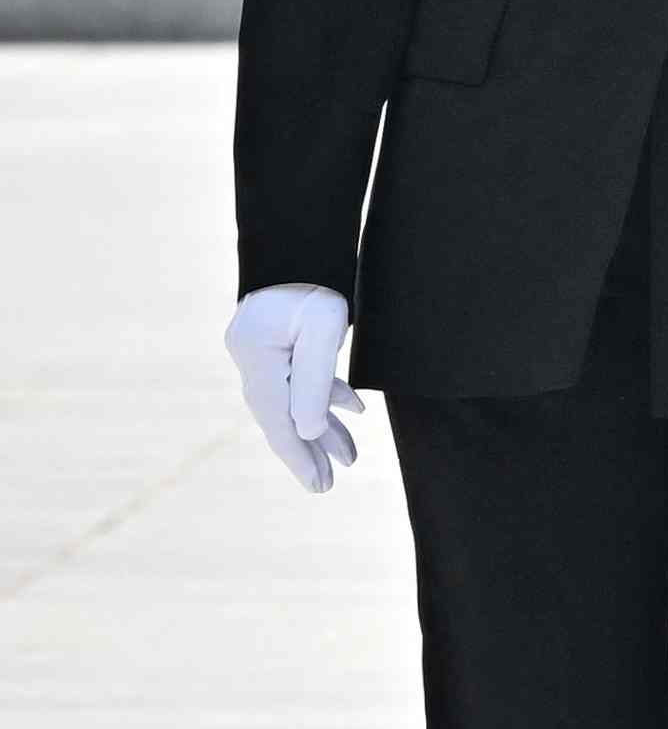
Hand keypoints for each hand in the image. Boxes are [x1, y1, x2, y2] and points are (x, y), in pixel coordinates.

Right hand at [221, 285, 358, 495]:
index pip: (278, 419)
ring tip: (349, 458)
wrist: (301, 242)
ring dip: (322, 428)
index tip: (319, 486)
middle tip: (327, 487)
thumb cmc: (316, 282)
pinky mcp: (279, 344)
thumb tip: (309, 432)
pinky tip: (353, 411)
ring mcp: (263, 352)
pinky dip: (325, 397)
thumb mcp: (323, 329)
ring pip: (293, 401)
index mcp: (257, 360)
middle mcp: (253, 360)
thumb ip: (314, 381)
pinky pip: (300, 380)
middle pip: (282, 416)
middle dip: (308, 452)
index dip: (299, 456)